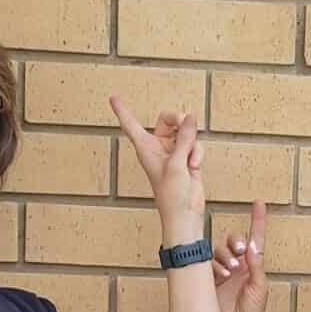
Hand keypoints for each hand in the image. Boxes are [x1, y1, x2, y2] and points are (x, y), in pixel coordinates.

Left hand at [110, 95, 205, 238]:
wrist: (184, 213)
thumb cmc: (171, 194)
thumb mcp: (176, 163)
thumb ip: (184, 137)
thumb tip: (190, 117)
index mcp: (145, 148)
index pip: (131, 125)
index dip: (122, 111)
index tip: (113, 98)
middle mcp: (158, 147)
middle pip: (166, 119)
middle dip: (178, 119)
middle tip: (185, 121)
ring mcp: (173, 152)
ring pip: (185, 132)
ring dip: (191, 142)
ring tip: (190, 159)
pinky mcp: (186, 158)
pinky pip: (194, 145)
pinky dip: (197, 154)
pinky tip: (194, 166)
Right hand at [212, 199, 267, 311]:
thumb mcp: (259, 288)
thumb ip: (256, 266)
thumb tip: (252, 246)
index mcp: (253, 267)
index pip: (256, 238)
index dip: (257, 221)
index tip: (258, 203)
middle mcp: (237, 267)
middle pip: (234, 241)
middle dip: (236, 241)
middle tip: (240, 251)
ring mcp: (221, 273)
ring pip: (219, 251)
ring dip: (225, 256)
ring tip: (231, 271)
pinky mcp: (207, 280)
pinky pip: (207, 264)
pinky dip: (214, 266)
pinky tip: (220, 276)